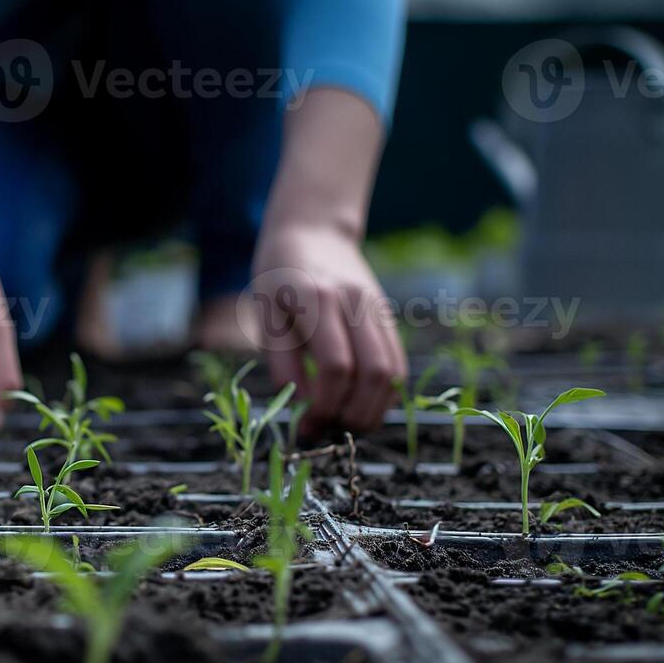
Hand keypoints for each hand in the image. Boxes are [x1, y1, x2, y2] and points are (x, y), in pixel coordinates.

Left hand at [249, 220, 404, 433]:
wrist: (313, 232)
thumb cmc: (278, 277)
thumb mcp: (265, 315)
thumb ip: (283, 363)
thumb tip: (304, 409)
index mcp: (317, 298)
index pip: (335, 365)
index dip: (324, 405)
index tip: (306, 426)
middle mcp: (355, 302)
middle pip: (373, 372)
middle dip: (353, 413)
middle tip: (327, 430)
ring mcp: (377, 308)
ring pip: (393, 372)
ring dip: (372, 410)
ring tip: (344, 424)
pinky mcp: (388, 317)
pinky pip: (398, 364)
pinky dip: (384, 395)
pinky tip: (359, 406)